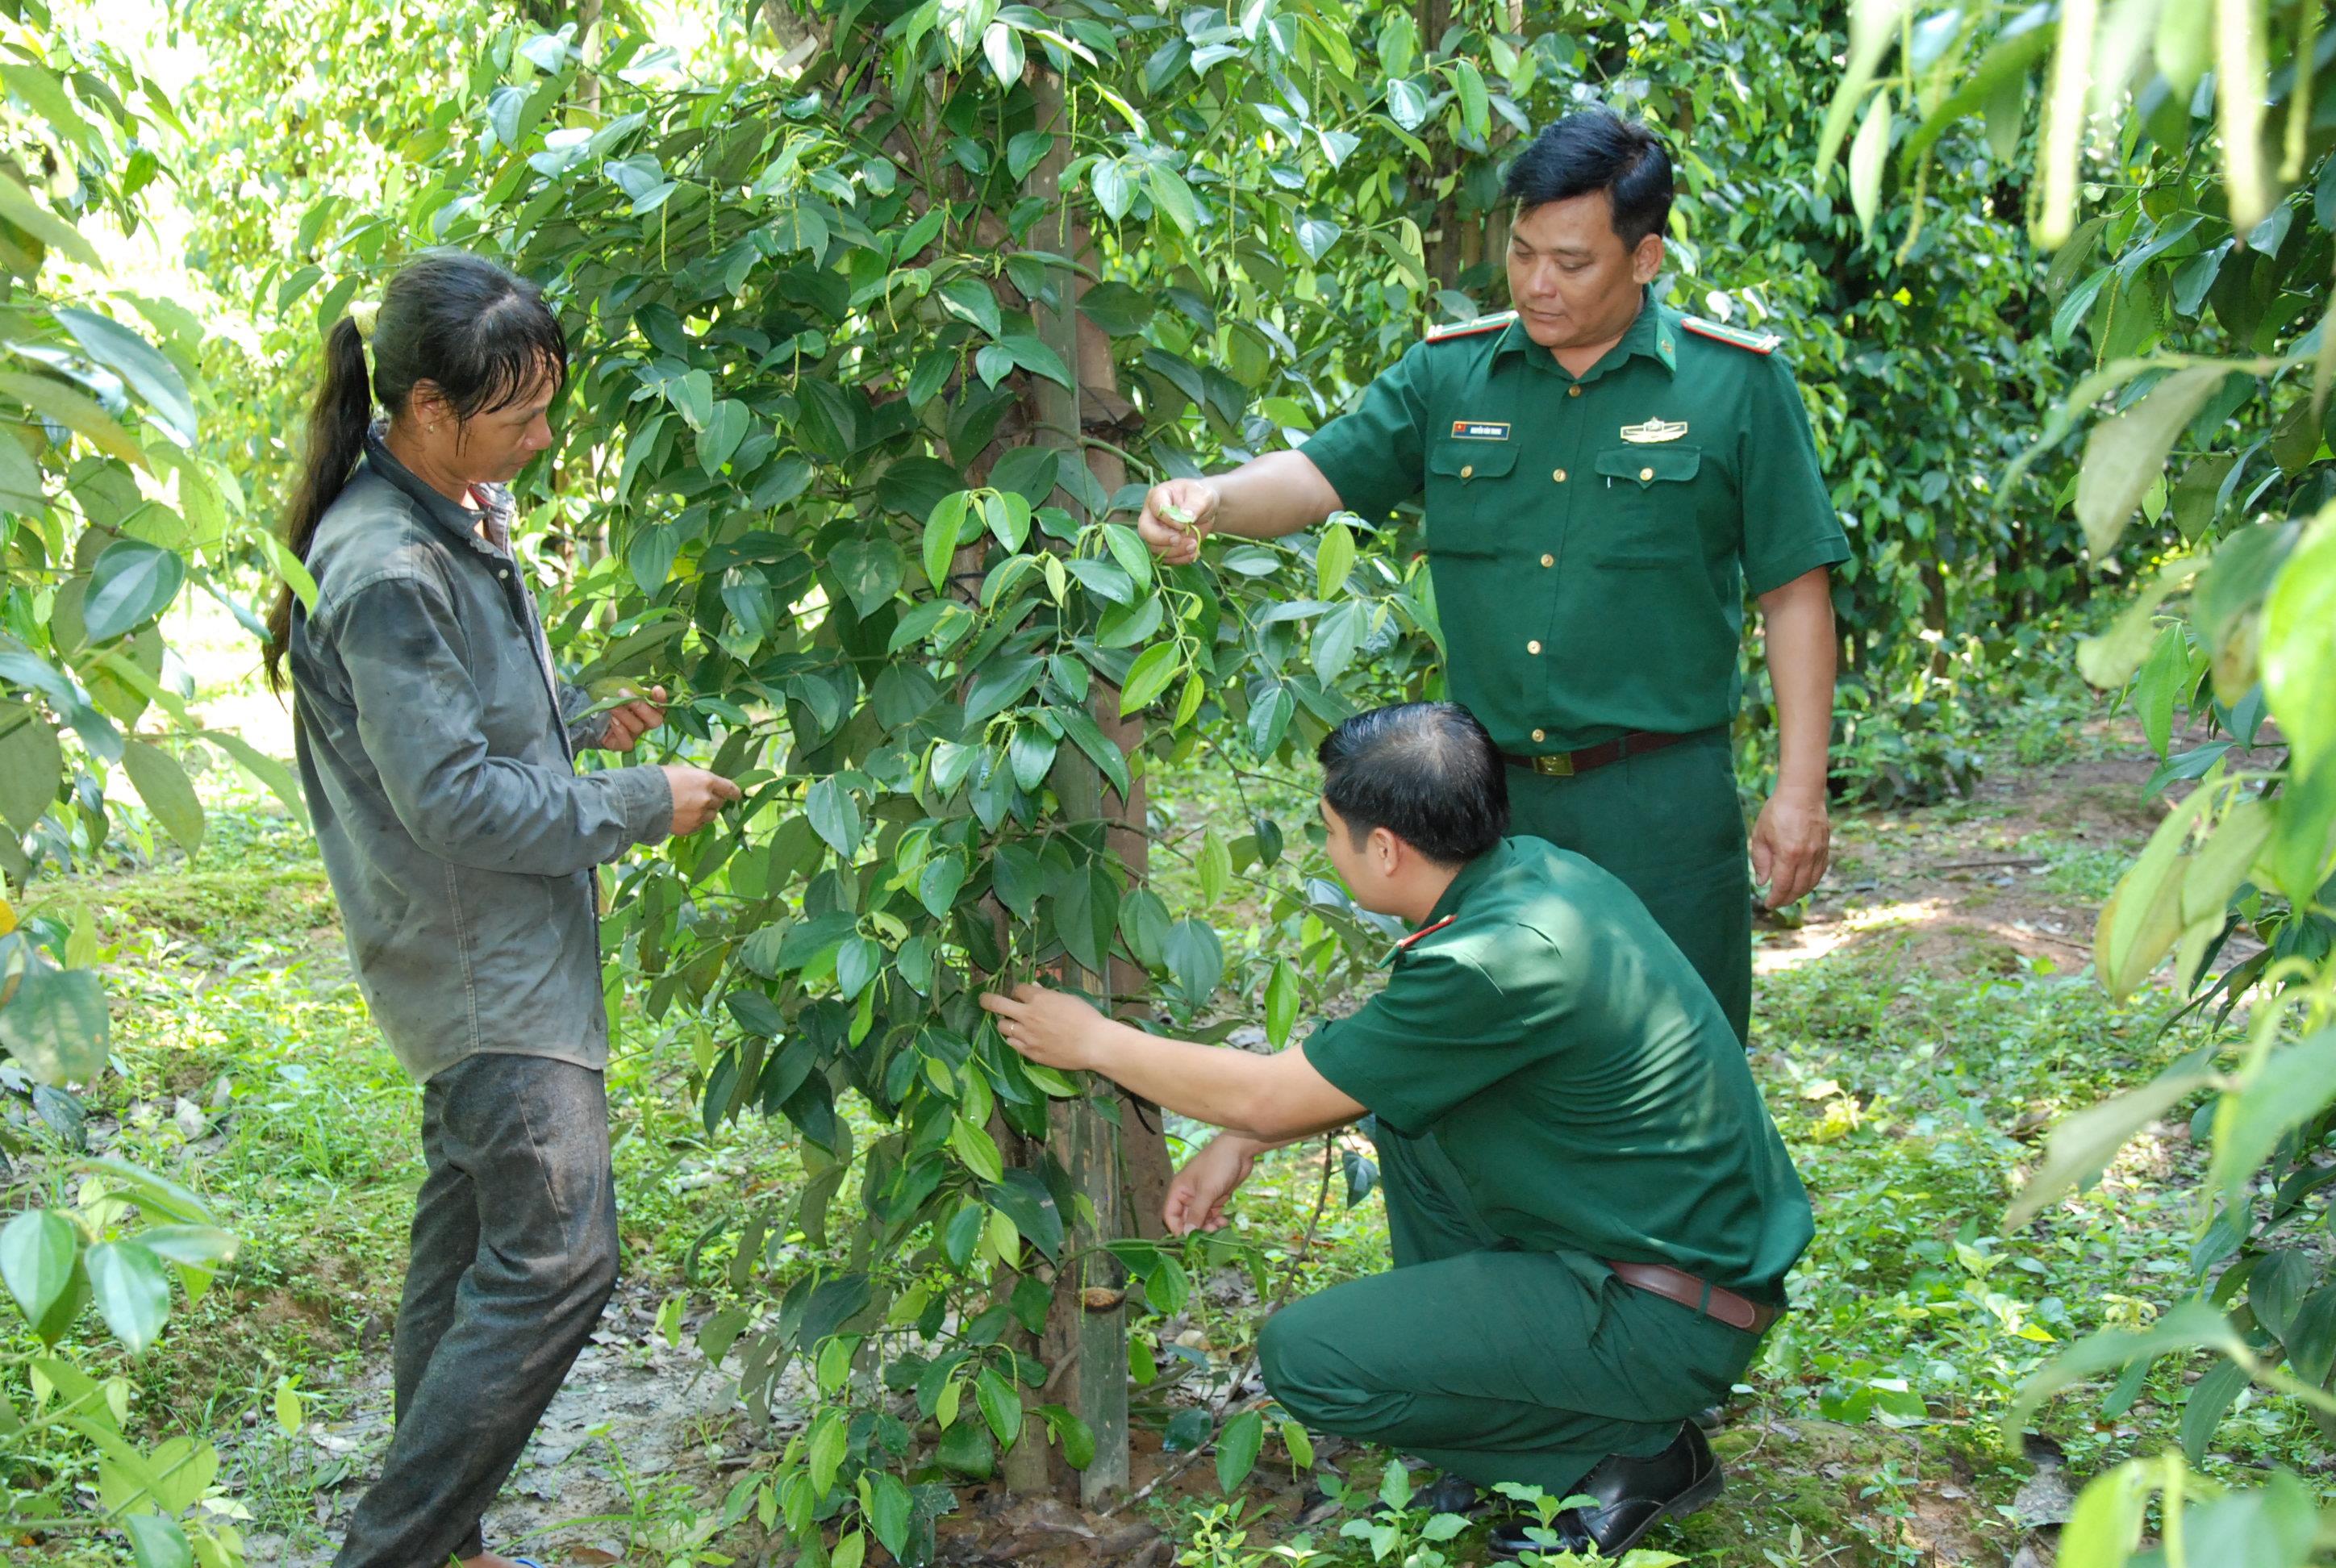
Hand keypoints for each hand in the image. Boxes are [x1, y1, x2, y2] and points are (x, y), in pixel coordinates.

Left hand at [601, 684, 666, 750]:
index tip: (656, 689)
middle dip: (641, 706)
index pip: (660, 705)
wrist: (593, 720)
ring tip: (610, 705)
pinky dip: (620, 730)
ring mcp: (636, 735)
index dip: (660, 699)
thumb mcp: (621, 695)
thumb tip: (643, 691)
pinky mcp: (624, 745)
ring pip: (637, 727)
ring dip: (623, 714)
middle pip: (655, 720)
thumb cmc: (611, 703)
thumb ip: (632, 692)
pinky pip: (628, 743)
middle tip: (623, 692)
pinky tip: (612, 720)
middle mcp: (645, 723)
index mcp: (649, 708)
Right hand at [660, 765, 741, 835]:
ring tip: (689, 808)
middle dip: (713, 801)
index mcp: (706, 780)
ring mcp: (700, 815)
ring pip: (711, 816)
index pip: (729, 788)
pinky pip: (699, 826)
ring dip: (705, 813)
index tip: (737, 795)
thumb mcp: (682, 772)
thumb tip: (703, 786)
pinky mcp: (691, 828)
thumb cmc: (659, 779)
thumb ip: (697, 780)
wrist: (643, 800)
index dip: (734, 792)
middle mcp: (707, 799)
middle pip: (719, 803)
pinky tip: (682, 817)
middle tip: (701, 799)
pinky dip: (694, 822)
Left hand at [978, 981, 1108, 1070]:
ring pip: (1003, 1026)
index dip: (1019, 991)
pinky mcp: (1030, 1052)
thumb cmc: (1086, 1018)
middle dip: (987, 1000)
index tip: (1020, 994)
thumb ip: (1048, 994)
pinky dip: (1014, 1039)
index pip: (1018, 989)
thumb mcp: (1068, 999)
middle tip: (983, 999)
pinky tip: (1020, 1038)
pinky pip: (1012, 1043)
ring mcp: (1027, 1035)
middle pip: (998, 1004)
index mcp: (1039, 999)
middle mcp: (1028, 1015)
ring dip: (1006, 1023)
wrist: (1094, 1044)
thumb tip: (1034, 988)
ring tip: (1011, 1024)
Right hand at [1135, 478, 1219, 565]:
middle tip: (1180, 540)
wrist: (1204, 509)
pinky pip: (1166, 558)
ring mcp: (1155, 532)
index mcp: (1158, 496)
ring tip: (1194, 546)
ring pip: (1155, 548)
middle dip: (1163, 539)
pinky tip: (1194, 553)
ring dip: (1175, 551)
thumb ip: (1195, 505)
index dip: (1169, 519)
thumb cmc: (1200, 497)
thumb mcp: (1203, 497)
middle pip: (1146, 531)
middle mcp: (1152, 515)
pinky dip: (1180, 559)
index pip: (1156, 508)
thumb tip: (1186, 517)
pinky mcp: (1163, 546)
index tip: (1186, 523)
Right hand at [1163, 1134, 1259, 1234]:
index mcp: (1178, 1190)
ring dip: (1208, 1226)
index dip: (1177, 1228)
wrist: (1240, 1150)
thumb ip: (1197, 1213)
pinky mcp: (1215, 1198)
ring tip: (1219, 1227)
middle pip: (1186, 1220)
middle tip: (1209, 1234)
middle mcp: (1188, 1195)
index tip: (1190, 1239)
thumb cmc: (1218, 1165)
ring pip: (1200, 1219)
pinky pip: (1212, 1215)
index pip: (1170, 1215)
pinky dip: (1217, 1221)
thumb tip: (1187, 1234)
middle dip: (1196, 1229)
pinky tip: (1224, 1222)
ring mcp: (1202, 1197)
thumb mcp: (1206, 1190)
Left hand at [1751, 788, 1829, 908]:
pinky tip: (1803, 882)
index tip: (1768, 904)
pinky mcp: (1826, 848)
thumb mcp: (1761, 835)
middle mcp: (1807, 857)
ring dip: (1800, 893)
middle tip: (1777, 902)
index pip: (1783, 886)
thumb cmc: (1777, 811)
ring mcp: (1819, 853)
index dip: (1776, 899)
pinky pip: (1820, 872)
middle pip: (1799, 889)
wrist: (1802, 793)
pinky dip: (1812, 881)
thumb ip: (1761, 861)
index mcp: (1788, 855)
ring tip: (1789, 895)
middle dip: (1787, 899)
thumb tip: (1763, 882)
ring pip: (1812, 882)